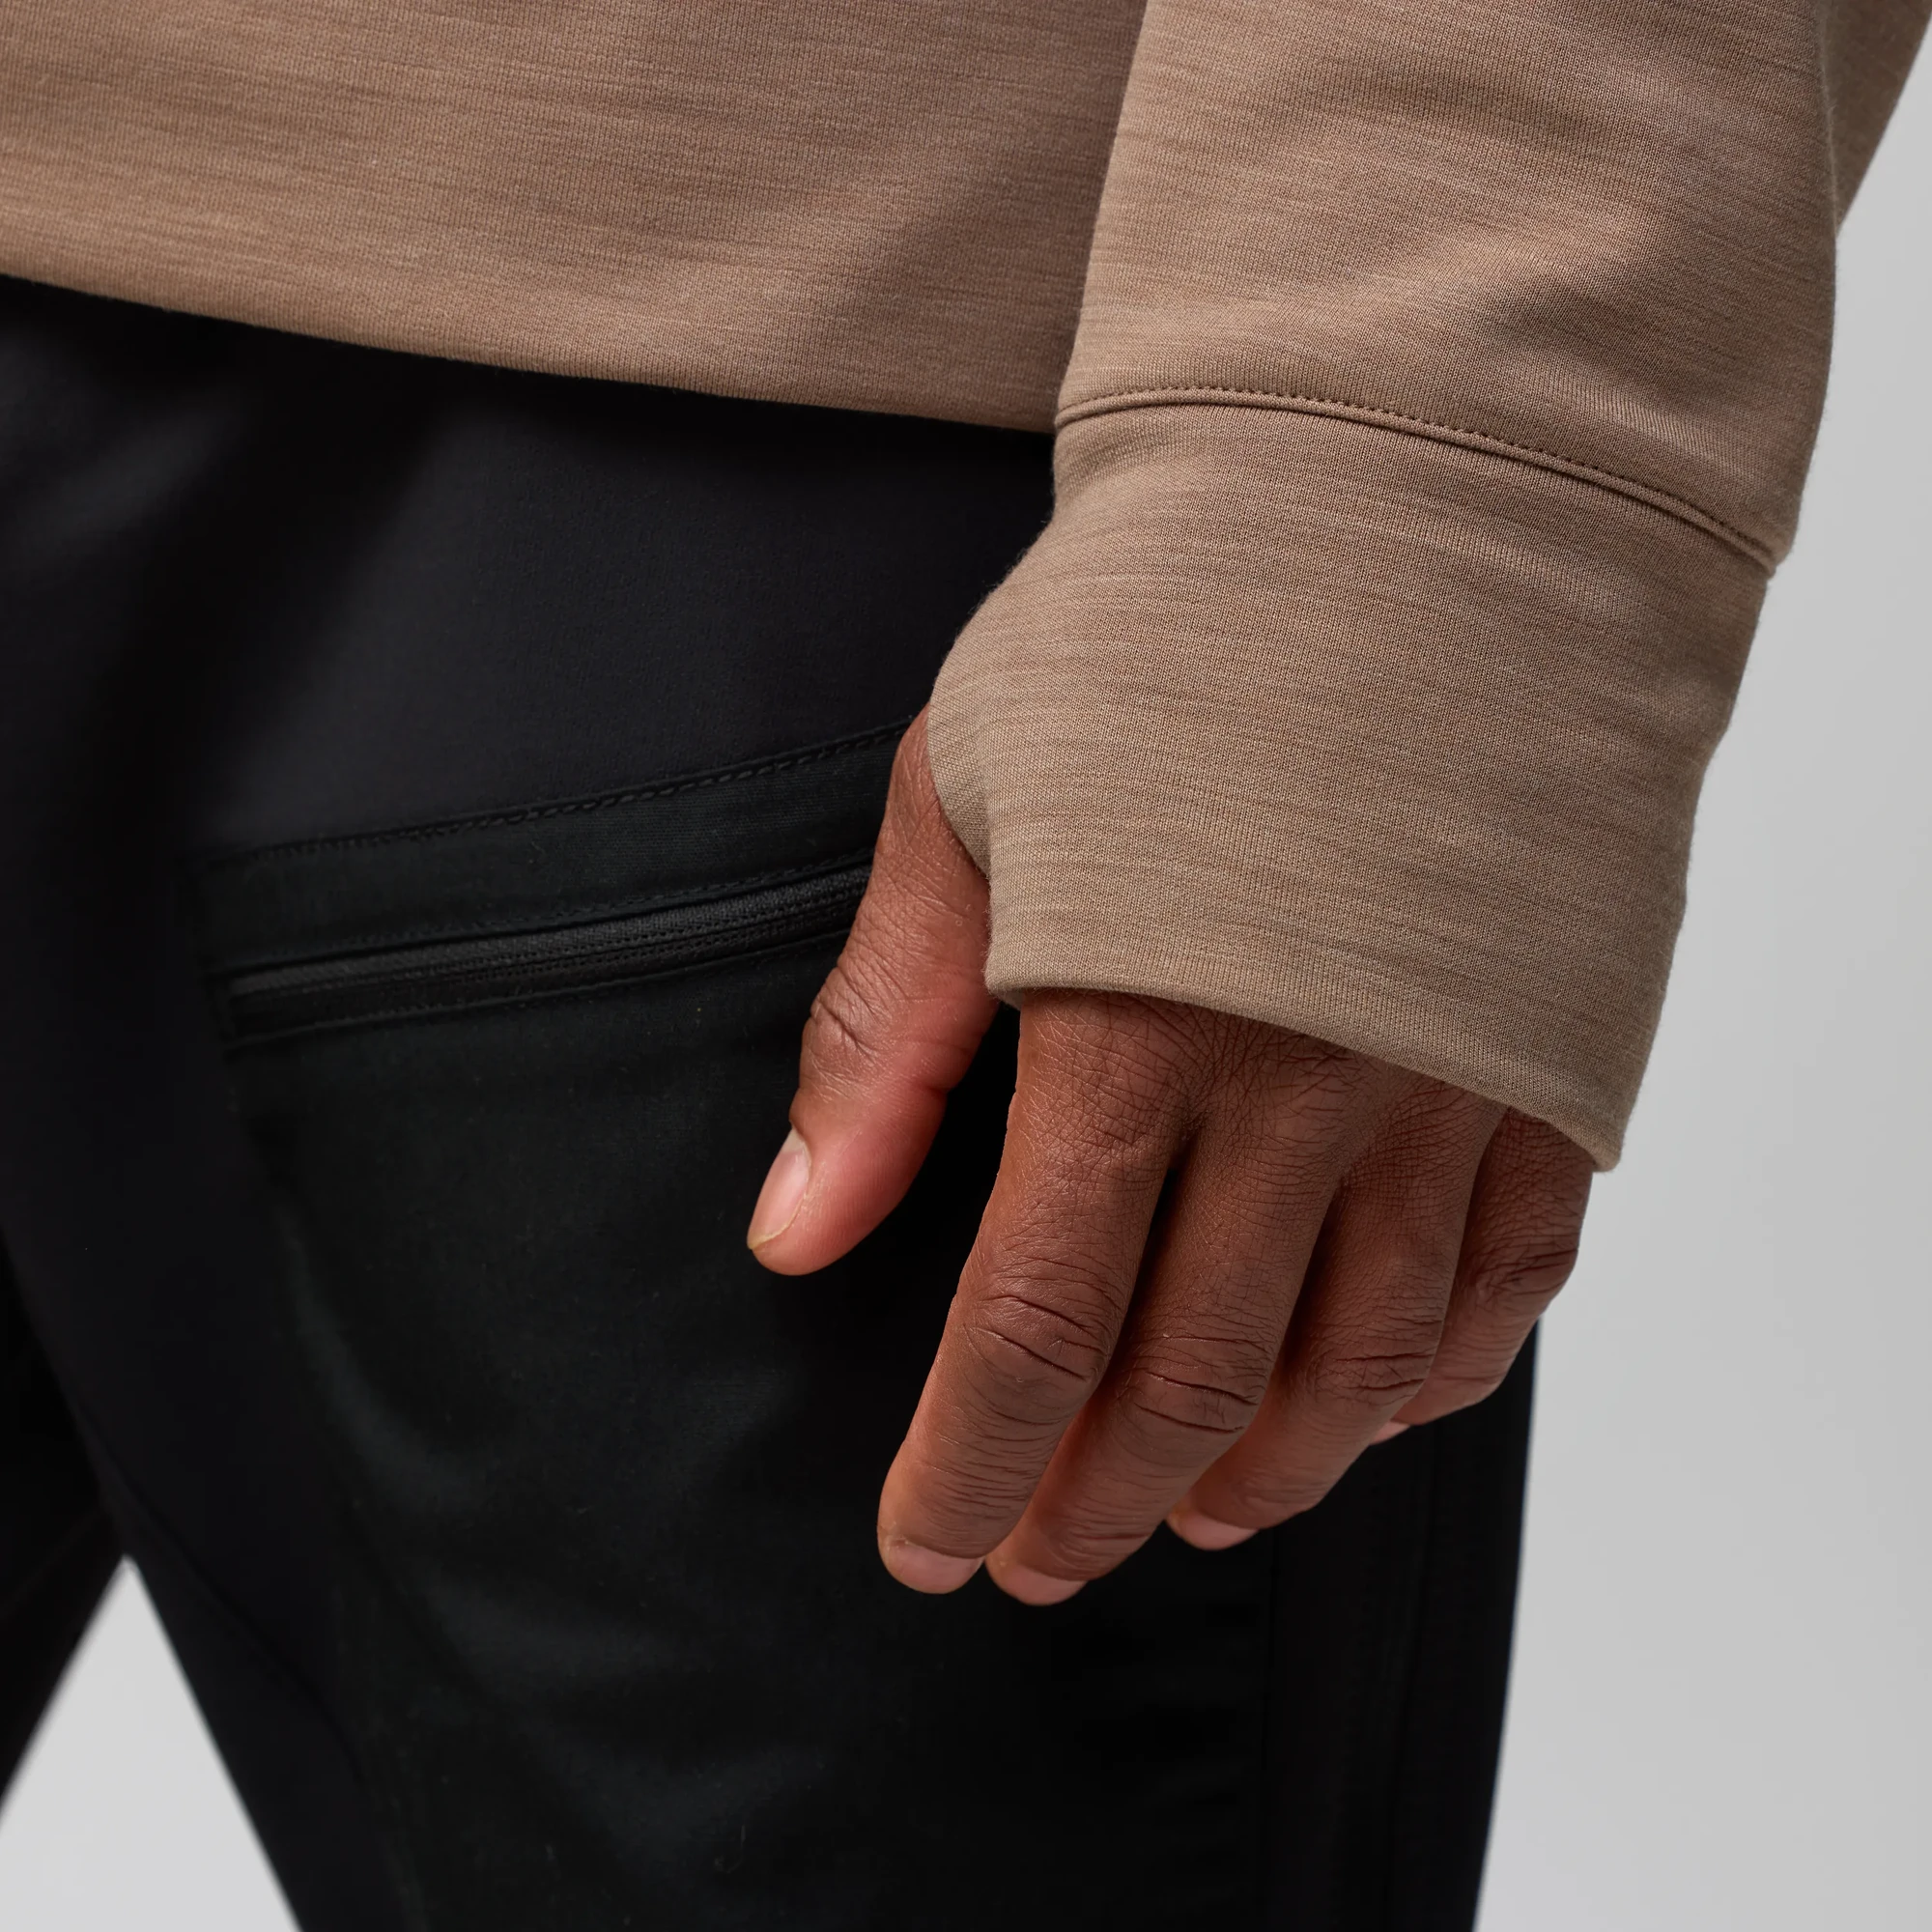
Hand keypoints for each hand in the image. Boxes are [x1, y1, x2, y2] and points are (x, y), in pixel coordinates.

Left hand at [747, 713, 1592, 1602]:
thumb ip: (887, 1039)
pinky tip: (1365, 1412)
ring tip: (1182, 1515)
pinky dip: (1429, 1382)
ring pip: (1355, 1372)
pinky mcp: (1546, 1074)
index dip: (968, 1463)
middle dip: (1091, 1499)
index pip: (1034, 1326)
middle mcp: (1302, 1094)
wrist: (1404, 517)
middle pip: (1189, 1385)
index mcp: (1131, 1033)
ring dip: (1259, 1476)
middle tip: (1034, 1556)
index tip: (926, 1543)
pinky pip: (1503, 1288)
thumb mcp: (968, 810)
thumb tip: (794, 1235)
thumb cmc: (1161, 644)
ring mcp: (1443, 1094)